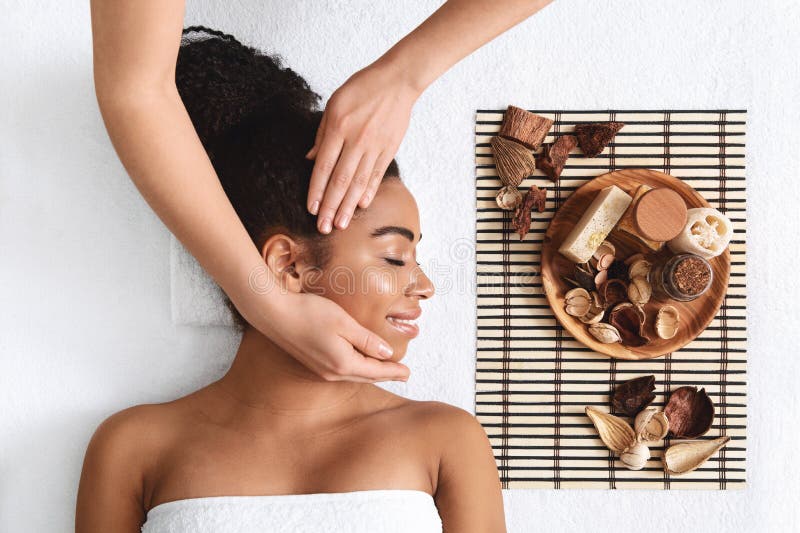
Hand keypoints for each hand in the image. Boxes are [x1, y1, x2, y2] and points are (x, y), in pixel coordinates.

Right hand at [240, 289, 409, 382]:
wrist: (273, 314)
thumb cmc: (309, 313)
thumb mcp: (344, 323)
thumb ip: (367, 339)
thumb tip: (386, 353)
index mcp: (343, 362)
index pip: (376, 370)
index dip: (394, 371)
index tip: (408, 372)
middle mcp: (332, 372)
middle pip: (366, 376)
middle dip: (385, 375)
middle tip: (402, 375)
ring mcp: (320, 369)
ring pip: (353, 374)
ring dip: (371, 373)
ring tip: (385, 370)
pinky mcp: (312, 363)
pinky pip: (342, 370)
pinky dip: (357, 368)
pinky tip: (359, 363)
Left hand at [305, 61, 419, 232]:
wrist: (397, 80)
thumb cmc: (362, 88)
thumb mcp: (334, 104)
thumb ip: (322, 133)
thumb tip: (311, 159)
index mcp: (338, 127)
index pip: (323, 166)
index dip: (316, 190)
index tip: (311, 209)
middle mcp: (356, 140)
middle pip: (340, 180)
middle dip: (330, 206)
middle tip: (324, 227)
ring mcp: (374, 146)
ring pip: (358, 182)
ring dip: (348, 206)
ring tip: (341, 224)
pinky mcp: (389, 149)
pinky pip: (376, 174)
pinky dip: (368, 191)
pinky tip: (361, 205)